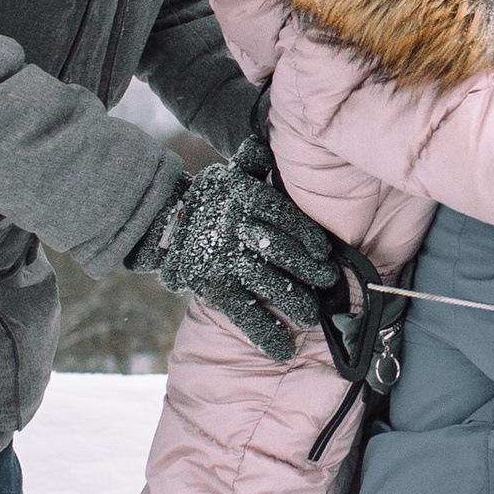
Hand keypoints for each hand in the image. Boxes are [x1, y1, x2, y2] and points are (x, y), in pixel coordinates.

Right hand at [130, 132, 343, 362]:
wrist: (166, 225)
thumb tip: (260, 143)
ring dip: (293, 302)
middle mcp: (233, 231)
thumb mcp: (229, 175)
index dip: (303, 232)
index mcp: (241, 201)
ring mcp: (224, 262)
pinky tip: (283, 350)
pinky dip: (264, 333)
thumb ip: (251, 162)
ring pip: (266, 283)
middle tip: (328, 282)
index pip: (278, 213)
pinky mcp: (215, 289)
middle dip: (307, 269)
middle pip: (277, 250)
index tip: (323, 249)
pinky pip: (244, 313)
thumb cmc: (212, 200)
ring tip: (311, 316)